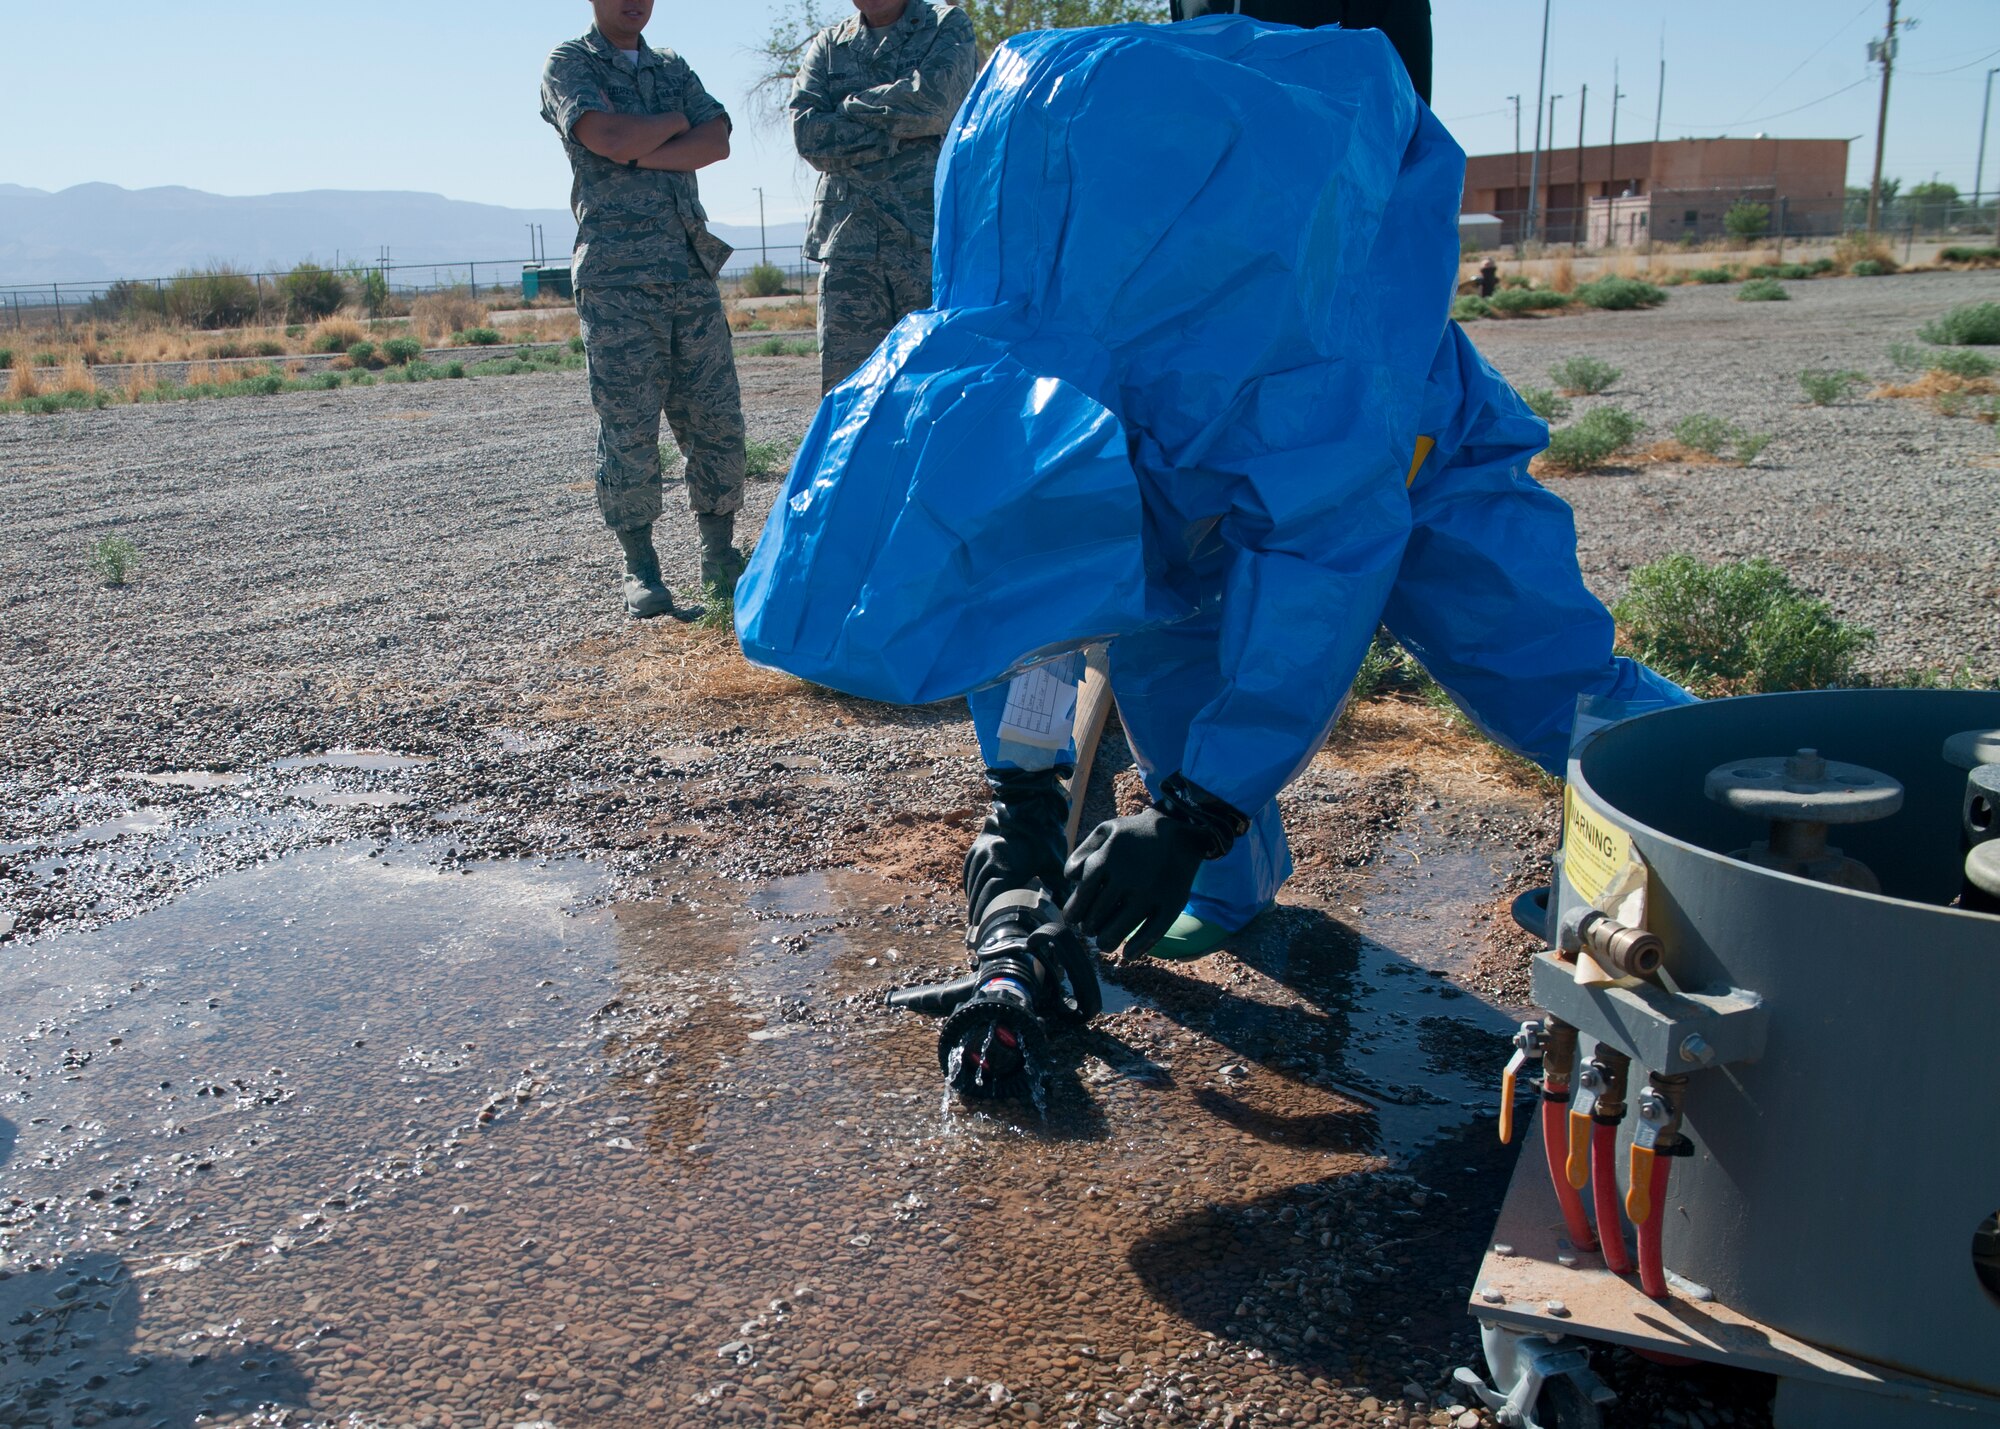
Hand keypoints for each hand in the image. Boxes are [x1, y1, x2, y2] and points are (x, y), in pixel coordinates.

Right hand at [963, 768, 1070, 923]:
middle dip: (977, 911)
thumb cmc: (1046, 836)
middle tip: (978, 928)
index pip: (989, 900)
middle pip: (978, 893)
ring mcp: (981, 852)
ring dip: (972, 898)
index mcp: (1007, 870)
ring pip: (971, 881)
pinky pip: (969, 868)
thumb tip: (1065, 911)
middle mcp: (989, 862)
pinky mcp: (978, 844)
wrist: (1032, 804)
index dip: (985, 916)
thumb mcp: (1054, 864)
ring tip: (974, 914)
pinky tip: (972, 891)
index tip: (983, 928)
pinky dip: (969, 882)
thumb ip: (1057, 889)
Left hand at [1061, 808, 1211, 954]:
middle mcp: (1125, 879)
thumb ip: (1081, 853)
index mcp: (1104, 861)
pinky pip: (1151, 934)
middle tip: (1091, 929)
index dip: (1074, 915)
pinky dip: (1136, 948)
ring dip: (1106, 941)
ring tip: (1104, 942)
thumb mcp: (1104, 831)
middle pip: (1095, 919)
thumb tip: (1069, 880)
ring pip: (1117, 931)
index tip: (1075, 920)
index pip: (1079, 901)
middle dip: (1089, 928)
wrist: (1180, 828)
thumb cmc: (1135, 833)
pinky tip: (1128, 953)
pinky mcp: (1171, 904)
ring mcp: (1149, 893)